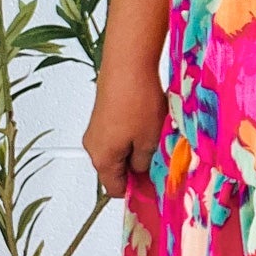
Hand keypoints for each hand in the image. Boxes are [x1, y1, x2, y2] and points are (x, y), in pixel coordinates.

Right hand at [82, 65, 168, 198]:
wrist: (128, 64)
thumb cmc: (137, 102)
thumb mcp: (149, 141)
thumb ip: (144, 164)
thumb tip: (142, 173)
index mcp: (102, 159)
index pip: (117, 189)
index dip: (138, 191)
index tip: (156, 186)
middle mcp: (94, 146)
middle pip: (117, 170)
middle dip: (139, 168)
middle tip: (161, 159)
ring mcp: (97, 129)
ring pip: (120, 150)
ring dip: (138, 148)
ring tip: (157, 136)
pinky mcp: (103, 114)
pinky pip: (119, 133)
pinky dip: (133, 133)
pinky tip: (149, 121)